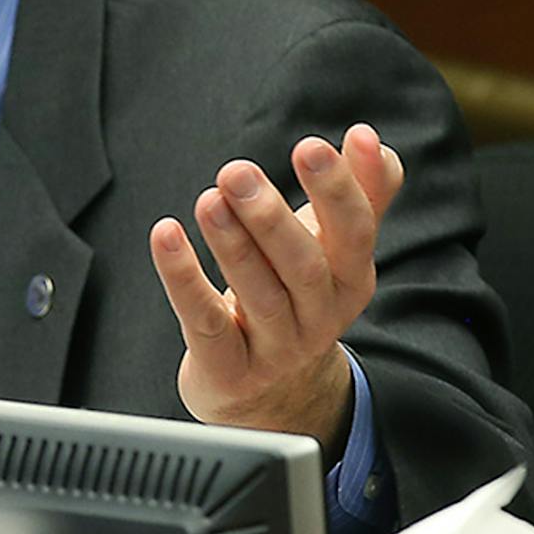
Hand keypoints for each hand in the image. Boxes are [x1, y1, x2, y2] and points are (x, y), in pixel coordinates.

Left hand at [147, 124, 403, 459]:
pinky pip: (204, 321)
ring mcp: (275, 348)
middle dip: (270, 217)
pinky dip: (183, 277)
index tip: (313, 146)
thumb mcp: (333, 251)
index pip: (354, 232)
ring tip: (208, 200)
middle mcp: (319, 316)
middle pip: (302, 266)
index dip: (338, 190)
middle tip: (236, 171)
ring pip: (257, 294)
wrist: (274, 396)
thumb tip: (368, 138)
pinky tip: (165, 235)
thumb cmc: (298, 299)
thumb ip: (360, 194)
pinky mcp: (228, 368)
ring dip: (231, 244)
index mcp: (351, 279)